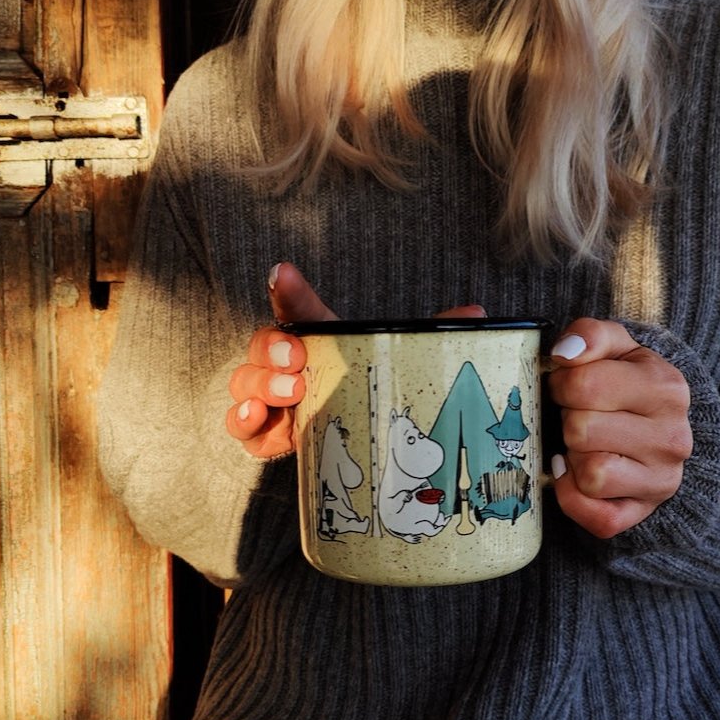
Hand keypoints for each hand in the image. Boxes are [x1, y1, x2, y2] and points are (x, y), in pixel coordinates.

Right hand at [226, 263, 486, 457]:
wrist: (358, 446)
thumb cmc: (372, 393)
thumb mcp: (401, 364)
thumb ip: (431, 338)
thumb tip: (477, 313)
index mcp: (319, 341)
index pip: (299, 308)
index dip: (289, 291)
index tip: (283, 273)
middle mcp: (287, 365)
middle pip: (264, 344)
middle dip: (274, 347)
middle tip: (299, 359)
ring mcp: (272, 399)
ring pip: (245, 381)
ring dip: (261, 384)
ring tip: (291, 394)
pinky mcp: (266, 434)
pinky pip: (241, 427)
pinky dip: (244, 421)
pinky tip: (258, 418)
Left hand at [547, 318, 692, 537]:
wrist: (664, 432)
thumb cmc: (629, 385)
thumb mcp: (618, 347)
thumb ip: (591, 335)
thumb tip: (565, 353)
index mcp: (666, 388)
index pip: (584, 384)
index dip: (562, 383)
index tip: (570, 385)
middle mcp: (672, 437)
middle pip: (581, 430)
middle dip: (568, 419)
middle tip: (579, 415)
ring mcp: (661, 481)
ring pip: (590, 474)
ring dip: (573, 457)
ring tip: (584, 443)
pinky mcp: (642, 513)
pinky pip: (596, 517)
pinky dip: (574, 498)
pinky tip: (576, 475)